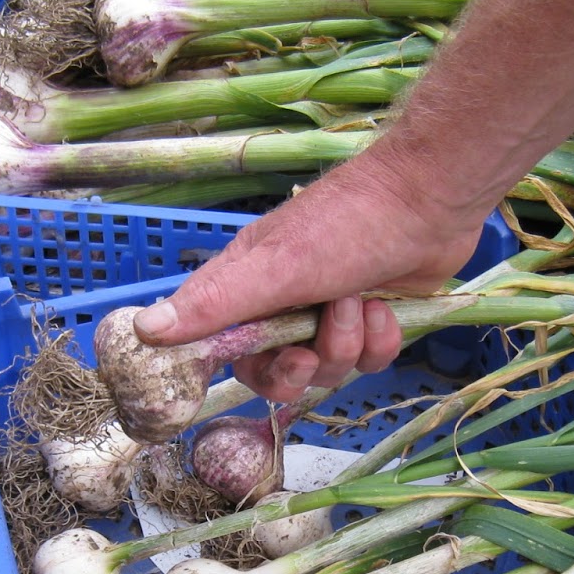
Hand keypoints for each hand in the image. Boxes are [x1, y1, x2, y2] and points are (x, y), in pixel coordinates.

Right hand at [131, 147, 490, 400]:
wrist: (430, 200)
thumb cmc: (347, 225)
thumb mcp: (275, 268)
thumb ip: (215, 304)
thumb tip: (144, 330)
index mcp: (247, 287)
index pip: (216, 345)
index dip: (228, 367)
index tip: (249, 369)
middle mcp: (283, 304)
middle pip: (274, 373)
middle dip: (298, 368)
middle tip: (310, 349)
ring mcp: (328, 314)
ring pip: (326, 370)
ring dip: (345, 344)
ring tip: (360, 302)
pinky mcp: (370, 323)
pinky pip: (366, 361)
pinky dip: (379, 340)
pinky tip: (386, 309)